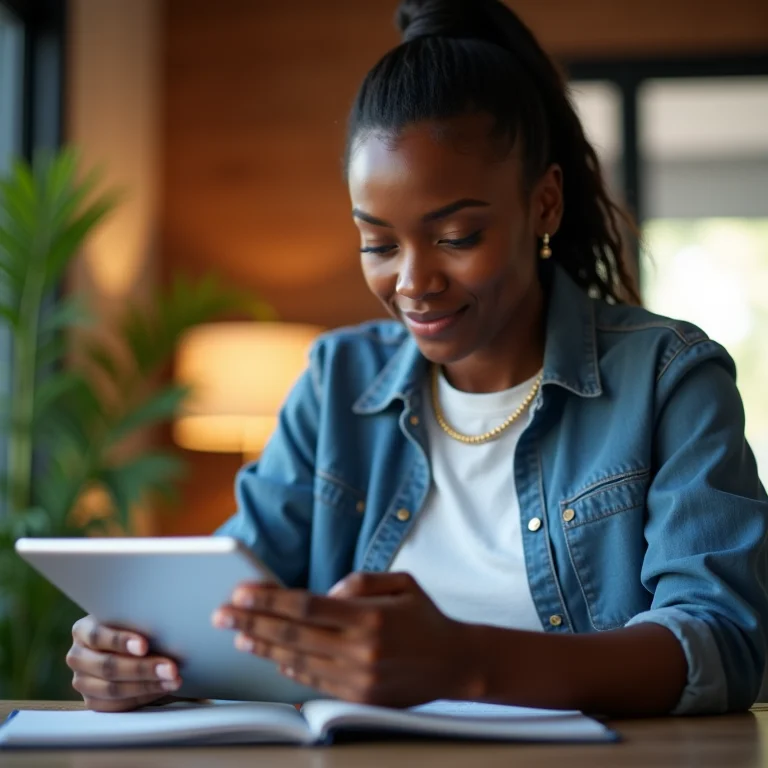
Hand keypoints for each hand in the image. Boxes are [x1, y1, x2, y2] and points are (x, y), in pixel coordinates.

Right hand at [67, 615, 181, 711]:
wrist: (126, 644)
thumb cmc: (133, 625)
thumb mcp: (132, 618)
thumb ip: (139, 621)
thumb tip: (167, 626)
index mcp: (82, 630)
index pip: (98, 636)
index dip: (120, 641)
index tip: (144, 646)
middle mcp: (77, 656)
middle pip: (107, 666)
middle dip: (142, 668)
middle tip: (170, 668)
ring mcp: (82, 682)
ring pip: (112, 689)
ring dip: (147, 685)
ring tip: (172, 680)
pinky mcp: (92, 701)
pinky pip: (116, 705)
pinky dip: (142, 697)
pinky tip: (162, 689)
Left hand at [213, 572, 479, 706]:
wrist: (455, 664)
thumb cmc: (425, 617)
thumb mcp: (400, 584)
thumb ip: (359, 583)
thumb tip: (323, 593)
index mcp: (369, 617)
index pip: (305, 606)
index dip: (268, 600)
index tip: (241, 593)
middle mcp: (360, 650)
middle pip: (292, 635)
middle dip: (251, 623)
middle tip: (221, 614)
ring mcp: (357, 678)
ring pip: (297, 661)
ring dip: (263, 648)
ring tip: (237, 636)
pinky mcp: (358, 698)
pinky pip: (314, 682)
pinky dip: (288, 668)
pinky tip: (271, 657)